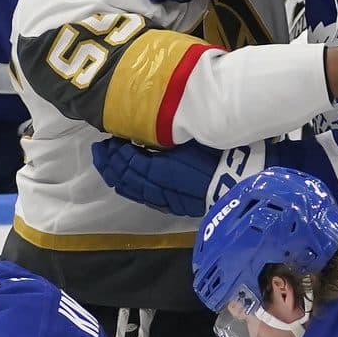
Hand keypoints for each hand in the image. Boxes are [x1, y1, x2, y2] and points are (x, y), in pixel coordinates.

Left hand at [91, 136, 217, 215]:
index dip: (117, 150)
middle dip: (109, 162)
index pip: (129, 161)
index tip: (110, 137)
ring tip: (106, 163)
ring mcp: (163, 199)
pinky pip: (142, 198)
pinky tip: (123, 181)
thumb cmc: (219, 156)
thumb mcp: (191, 139)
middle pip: (125, 176)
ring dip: (115, 175)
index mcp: (161, 170)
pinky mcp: (170, 206)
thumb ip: (167, 138)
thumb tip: (149, 129)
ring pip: (131, 189)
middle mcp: (157, 188)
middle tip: (100, 148)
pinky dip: (128, 187)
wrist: (237, 185)